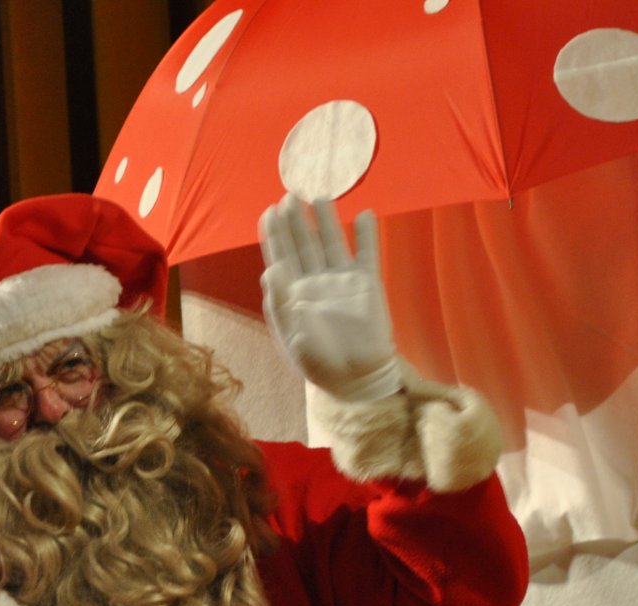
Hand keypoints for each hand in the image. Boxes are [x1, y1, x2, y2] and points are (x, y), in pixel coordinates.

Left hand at [259, 194, 400, 403]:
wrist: (355, 379)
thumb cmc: (319, 362)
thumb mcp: (292, 338)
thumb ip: (279, 305)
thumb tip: (269, 271)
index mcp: (293, 294)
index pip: (281, 256)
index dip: (275, 234)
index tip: (269, 211)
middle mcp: (315, 281)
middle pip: (304, 243)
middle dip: (296, 219)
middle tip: (290, 194)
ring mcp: (342, 280)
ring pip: (332, 242)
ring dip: (326, 220)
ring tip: (319, 196)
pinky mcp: (368, 284)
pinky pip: (367, 253)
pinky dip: (367, 234)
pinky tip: (364, 214)